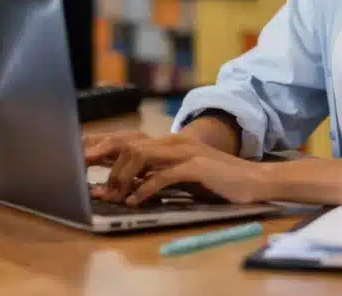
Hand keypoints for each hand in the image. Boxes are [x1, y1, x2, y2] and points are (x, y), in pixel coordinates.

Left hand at [91, 133, 272, 205]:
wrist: (255, 180)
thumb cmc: (220, 181)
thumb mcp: (184, 175)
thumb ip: (160, 175)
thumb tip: (131, 185)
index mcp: (171, 142)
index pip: (131, 140)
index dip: (106, 149)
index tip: (86, 163)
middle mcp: (176, 141)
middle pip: (129, 145)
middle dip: (108, 166)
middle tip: (98, 189)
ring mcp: (186, 152)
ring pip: (141, 156)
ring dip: (123, 178)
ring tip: (115, 197)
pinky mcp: (196, 166)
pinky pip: (162, 176)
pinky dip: (144, 189)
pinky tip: (136, 201)